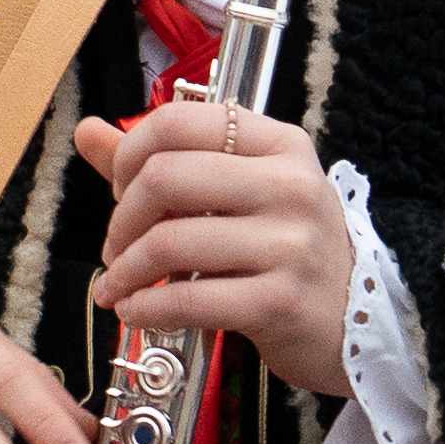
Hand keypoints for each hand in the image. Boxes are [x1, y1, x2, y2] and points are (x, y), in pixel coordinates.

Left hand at [77, 100, 362, 400]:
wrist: (356, 321)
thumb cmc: (286, 249)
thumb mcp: (238, 191)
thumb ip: (161, 159)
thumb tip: (87, 130)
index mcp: (278, 144)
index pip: (178, 122)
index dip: (129, 154)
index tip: (121, 189)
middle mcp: (289, 185)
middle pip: (165, 177)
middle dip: (122, 219)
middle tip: (117, 248)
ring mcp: (290, 244)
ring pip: (169, 242)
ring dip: (125, 270)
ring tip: (119, 286)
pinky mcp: (280, 302)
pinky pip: (188, 300)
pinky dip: (146, 309)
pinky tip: (136, 312)